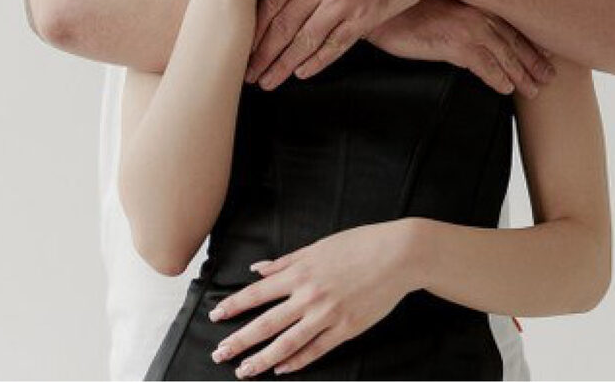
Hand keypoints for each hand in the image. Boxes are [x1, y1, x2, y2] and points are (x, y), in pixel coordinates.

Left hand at [208, 221, 416, 377]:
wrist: (398, 255)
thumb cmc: (359, 245)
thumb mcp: (318, 247)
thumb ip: (286, 262)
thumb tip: (259, 270)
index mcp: (300, 273)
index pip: (257, 294)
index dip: (233, 306)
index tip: (216, 316)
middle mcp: (309, 296)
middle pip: (265, 323)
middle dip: (239, 341)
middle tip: (219, 354)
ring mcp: (328, 315)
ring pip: (287, 343)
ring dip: (261, 359)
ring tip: (244, 370)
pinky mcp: (346, 328)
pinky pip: (316, 349)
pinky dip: (296, 362)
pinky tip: (281, 368)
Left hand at [246, 0, 436, 89]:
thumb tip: (290, 2)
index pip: (272, 5)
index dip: (254, 30)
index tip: (240, 50)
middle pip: (282, 25)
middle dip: (262, 54)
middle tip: (247, 75)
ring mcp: (343, 1)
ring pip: (305, 39)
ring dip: (283, 64)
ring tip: (267, 82)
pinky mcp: (364, 15)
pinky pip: (335, 44)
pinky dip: (317, 61)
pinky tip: (302, 75)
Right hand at [368, 0, 555, 96]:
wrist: (379, 5)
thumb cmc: (402, 5)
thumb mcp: (437, 6)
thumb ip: (457, 15)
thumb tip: (467, 34)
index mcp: (475, 1)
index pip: (511, 24)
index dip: (530, 43)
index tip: (546, 56)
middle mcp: (477, 11)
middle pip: (515, 41)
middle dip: (534, 61)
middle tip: (548, 78)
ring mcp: (468, 26)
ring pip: (505, 56)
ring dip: (521, 75)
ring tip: (532, 91)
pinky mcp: (454, 43)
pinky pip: (484, 66)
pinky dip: (497, 79)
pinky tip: (504, 89)